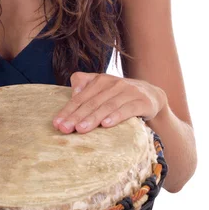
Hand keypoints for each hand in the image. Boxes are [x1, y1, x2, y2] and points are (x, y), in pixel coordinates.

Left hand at [52, 71, 166, 133]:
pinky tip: (106, 124)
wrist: (152, 96)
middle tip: (65, 129)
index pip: (80, 97)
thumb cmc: (120, 96)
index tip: (57, 123)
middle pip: (91, 102)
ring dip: (93, 118)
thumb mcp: (102, 89)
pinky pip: (127, 109)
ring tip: (81, 129)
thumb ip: (85, 86)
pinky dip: (116, 116)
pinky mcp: (142, 101)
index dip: (68, 110)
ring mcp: (128, 91)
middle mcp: (113, 83)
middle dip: (76, 116)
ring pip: (107, 105)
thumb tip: (72, 93)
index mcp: (100, 80)